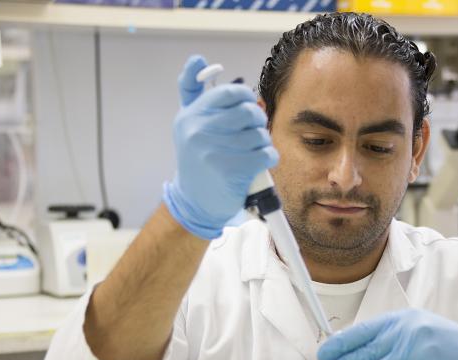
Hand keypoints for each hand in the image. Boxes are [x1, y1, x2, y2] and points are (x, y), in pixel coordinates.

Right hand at [163, 55, 278, 239]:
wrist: (194, 201)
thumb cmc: (197, 158)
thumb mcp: (187, 123)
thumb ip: (191, 91)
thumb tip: (197, 59)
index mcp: (191, 116)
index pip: (228, 93)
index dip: (246, 97)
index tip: (249, 105)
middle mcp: (199, 131)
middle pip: (248, 113)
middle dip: (257, 121)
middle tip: (253, 130)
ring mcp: (214, 152)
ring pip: (259, 135)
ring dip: (263, 142)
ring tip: (253, 150)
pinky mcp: (232, 171)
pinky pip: (266, 154)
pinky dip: (269, 158)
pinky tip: (260, 162)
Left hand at [311, 309, 457, 359]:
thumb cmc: (451, 345)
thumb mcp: (420, 329)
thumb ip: (393, 336)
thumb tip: (358, 351)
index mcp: (402, 319)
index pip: (362, 331)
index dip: (339, 345)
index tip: (323, 355)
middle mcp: (405, 333)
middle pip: (362, 354)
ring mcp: (414, 355)